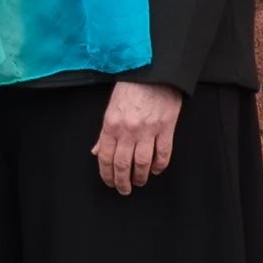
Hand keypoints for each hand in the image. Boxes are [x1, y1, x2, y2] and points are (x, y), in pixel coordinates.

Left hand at [93, 78, 181, 192]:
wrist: (154, 72)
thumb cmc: (130, 87)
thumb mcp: (111, 107)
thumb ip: (104, 132)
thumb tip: (96, 152)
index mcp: (111, 124)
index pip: (106, 156)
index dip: (106, 173)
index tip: (109, 182)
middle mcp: (128, 130)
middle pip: (123, 164)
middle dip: (122, 181)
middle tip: (123, 190)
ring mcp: (148, 131)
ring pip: (143, 163)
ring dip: (140, 177)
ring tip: (139, 182)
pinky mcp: (166, 129)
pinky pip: (163, 154)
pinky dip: (160, 166)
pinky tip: (156, 171)